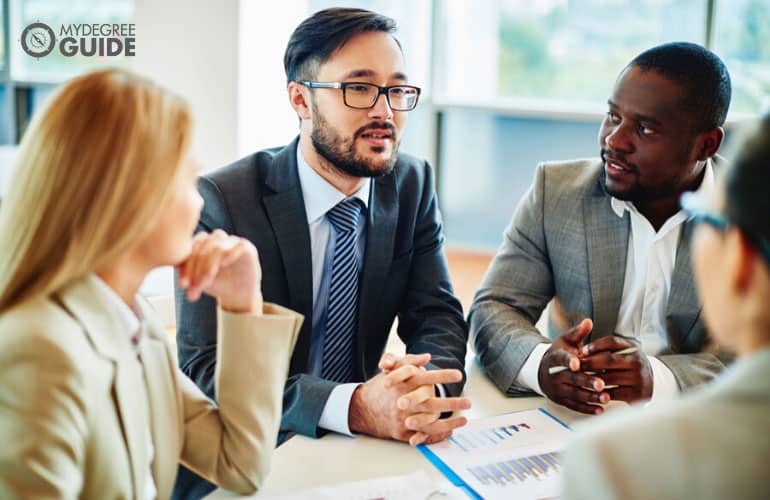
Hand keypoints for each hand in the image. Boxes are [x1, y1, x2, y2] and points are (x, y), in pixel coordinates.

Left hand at [177, 229, 262, 313]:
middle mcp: (216, 239)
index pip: (191, 248)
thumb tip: (174, 264)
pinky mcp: (246, 247)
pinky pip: (237, 246)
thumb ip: (187, 269)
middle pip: (202, 247)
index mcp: (203, 243)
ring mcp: (232, 241)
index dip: (186, 266)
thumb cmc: (217, 284)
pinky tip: (223, 265)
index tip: (183, 284)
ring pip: (216, 247)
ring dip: (208, 267)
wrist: (238, 295)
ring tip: (204, 283)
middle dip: (195, 269)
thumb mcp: (198, 279)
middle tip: (192, 287)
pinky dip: (229, 254)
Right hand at [349, 355, 470, 445]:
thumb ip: (409, 361)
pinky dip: (438, 433)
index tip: (458, 374)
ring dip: (449, 421)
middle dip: (451, 403)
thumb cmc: (382, 388)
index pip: (425, 377)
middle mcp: (403, 401)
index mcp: (403, 384)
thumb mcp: (392, 370)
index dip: (442, 376)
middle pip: (430, 403)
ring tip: (464, 419)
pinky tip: (451, 430)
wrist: (361, 409)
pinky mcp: (402, 431)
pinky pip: (422, 434)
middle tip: (469, 402)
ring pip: (429, 421)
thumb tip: (427, 357)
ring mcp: (402, 418)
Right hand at [538, 319, 609, 414]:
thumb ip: (578, 333)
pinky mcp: (561, 400)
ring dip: (590, 397)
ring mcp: (557, 389)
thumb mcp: (566, 341)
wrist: (542, 370)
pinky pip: (574, 406)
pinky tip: (599, 410)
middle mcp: (555, 374)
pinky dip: (587, 409)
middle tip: (601, 384)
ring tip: (605, 397)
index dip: (568, 361)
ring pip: (574, 394)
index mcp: (556, 358)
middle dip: (586, 382)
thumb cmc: (559, 354)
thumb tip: (588, 322)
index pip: (561, 359)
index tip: (577, 363)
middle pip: (571, 379)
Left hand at [580, 336, 652, 402]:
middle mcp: (638, 361)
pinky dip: (600, 393)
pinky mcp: (637, 394)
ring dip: (591, 378)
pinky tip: (590, 391)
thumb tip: (583, 350)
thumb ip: (607, 348)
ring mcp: (639, 378)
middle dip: (589, 363)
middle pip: (608, 360)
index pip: (612, 341)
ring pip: (609, 378)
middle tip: (576, 366)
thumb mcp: (623, 352)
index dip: (596, 345)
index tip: (583, 350)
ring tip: (579, 378)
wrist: (650, 384)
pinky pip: (613, 393)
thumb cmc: (628, 366)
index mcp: (633, 347)